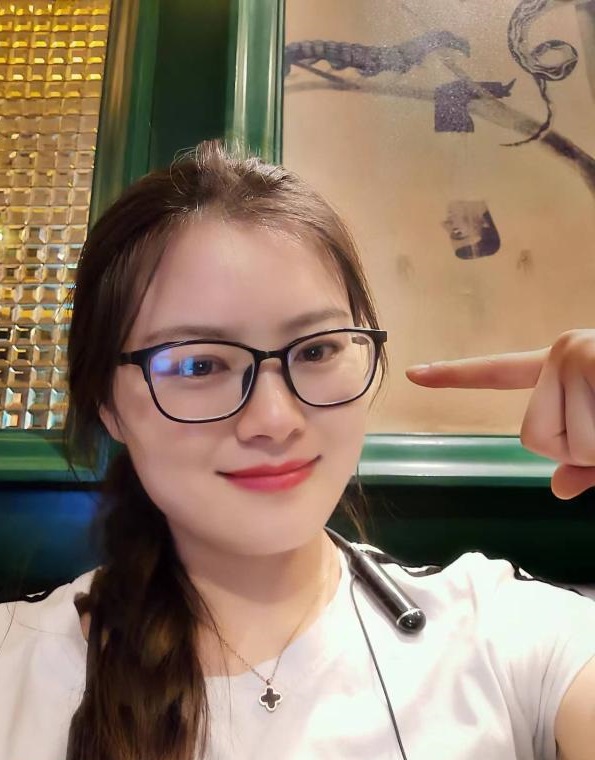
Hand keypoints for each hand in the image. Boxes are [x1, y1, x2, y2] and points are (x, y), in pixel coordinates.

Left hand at [405, 330, 594, 498]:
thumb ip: (585, 464)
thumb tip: (559, 489)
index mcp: (561, 367)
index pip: (497, 373)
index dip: (453, 375)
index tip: (412, 374)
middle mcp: (561, 353)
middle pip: (532, 436)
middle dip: (577, 449)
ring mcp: (574, 354)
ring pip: (566, 446)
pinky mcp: (589, 360)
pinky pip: (585, 441)